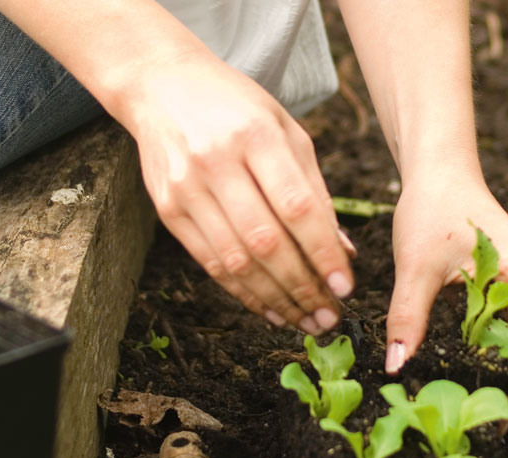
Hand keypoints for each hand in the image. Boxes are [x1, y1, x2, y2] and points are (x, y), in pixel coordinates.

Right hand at [121, 52, 353, 334]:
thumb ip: (314, 189)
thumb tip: (341, 252)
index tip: (344, 286)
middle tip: (328, 316)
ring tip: (303, 320)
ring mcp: (187, 188)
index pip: (297, 207)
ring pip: (235, 260)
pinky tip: (268, 308)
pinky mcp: (168, 210)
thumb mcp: (286, 131)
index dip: (322, 252)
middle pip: (265, 240)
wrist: (162, 86)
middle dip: (302, 286)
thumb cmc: (238, 110)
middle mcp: (217, 162)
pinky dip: (242, 292)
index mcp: (256, 135)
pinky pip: (209, 263)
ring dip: (274, 298)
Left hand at [385, 173, 507, 413]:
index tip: (485, 424)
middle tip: (472, 426)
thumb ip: (407, 317)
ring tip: (468, 407)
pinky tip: (465, 373)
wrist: (441, 174)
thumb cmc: (431, 211)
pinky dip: (492, 354)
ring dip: (499, 374)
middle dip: (505, 390)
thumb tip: (397, 368)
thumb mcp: (414, 267)